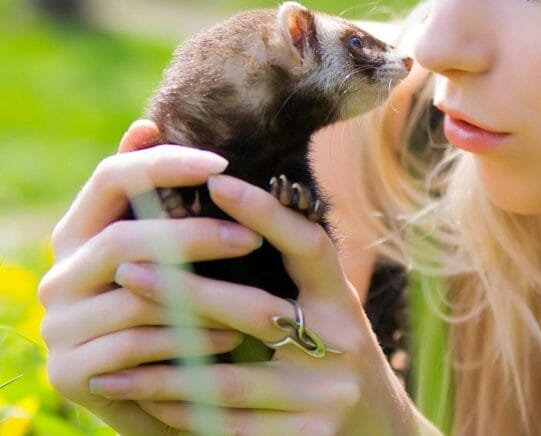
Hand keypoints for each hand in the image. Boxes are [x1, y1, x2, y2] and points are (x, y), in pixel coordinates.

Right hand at [38, 120, 258, 433]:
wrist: (168, 393)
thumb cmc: (176, 307)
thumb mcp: (172, 252)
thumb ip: (160, 200)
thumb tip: (145, 125)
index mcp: (80, 233)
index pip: (110, 178)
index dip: (163, 165)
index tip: (222, 164)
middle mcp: (59, 275)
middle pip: (123, 239)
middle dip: (194, 236)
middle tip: (251, 238)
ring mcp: (60, 326)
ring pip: (136, 298)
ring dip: (203, 296)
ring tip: (256, 298)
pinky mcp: (72, 373)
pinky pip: (138, 346)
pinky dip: (191, 340)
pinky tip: (231, 339)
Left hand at [97, 173, 422, 434]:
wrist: (376, 433)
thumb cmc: (334, 358)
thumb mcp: (328, 311)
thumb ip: (289, 275)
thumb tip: (224, 211)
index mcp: (344, 302)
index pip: (310, 246)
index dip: (267, 213)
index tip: (217, 182)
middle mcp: (342, 343)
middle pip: (255, 310)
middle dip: (184, 291)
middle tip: (127, 269)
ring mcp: (325, 396)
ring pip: (227, 379)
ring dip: (163, 366)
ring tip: (112, 356)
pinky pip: (227, 426)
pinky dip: (180, 409)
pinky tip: (143, 398)